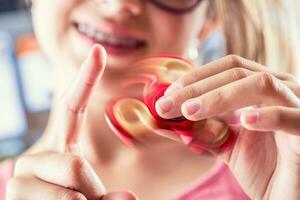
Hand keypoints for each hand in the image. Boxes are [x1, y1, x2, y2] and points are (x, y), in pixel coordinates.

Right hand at [6, 44, 136, 199]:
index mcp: (60, 148)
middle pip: (75, 165)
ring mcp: (22, 173)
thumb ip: (108, 194)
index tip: (99, 51)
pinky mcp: (13, 194)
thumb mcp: (94, 196)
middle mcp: (37, 156)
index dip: (86, 79)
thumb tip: (127, 198)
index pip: (73, 107)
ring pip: (69, 185)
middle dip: (90, 190)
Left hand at [155, 55, 299, 199]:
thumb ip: (196, 131)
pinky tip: (242, 122)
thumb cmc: (260, 166)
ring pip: (260, 84)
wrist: (287, 194)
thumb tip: (159, 121)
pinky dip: (265, 117)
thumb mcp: (223, 145)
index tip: (167, 95)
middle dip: (196, 88)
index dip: (196, 78)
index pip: (228, 68)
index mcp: (260, 89)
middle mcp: (280, 90)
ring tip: (190, 112)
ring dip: (220, 96)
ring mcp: (296, 106)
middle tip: (166, 105)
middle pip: (236, 73)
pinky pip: (289, 117)